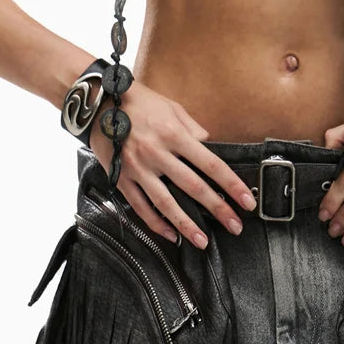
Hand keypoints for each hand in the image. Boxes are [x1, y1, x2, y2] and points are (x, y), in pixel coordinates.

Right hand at [87, 80, 258, 247]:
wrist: (96, 102)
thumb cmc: (137, 102)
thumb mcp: (170, 106)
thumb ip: (192, 128)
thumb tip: (210, 146)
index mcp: (173, 134)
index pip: (210, 164)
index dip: (231, 185)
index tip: (246, 201)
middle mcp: (157, 153)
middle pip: (193, 187)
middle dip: (217, 209)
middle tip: (234, 227)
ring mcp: (138, 168)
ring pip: (167, 203)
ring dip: (187, 225)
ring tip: (202, 241)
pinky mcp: (122, 178)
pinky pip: (141, 207)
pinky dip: (156, 224)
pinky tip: (170, 235)